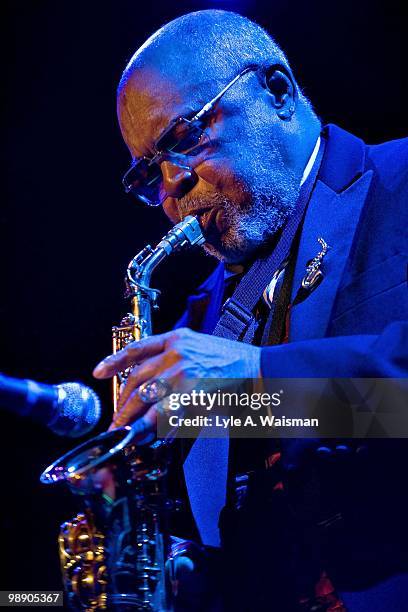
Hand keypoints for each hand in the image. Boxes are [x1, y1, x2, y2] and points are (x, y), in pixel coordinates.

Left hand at [93, 327, 260, 430]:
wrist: (260, 370)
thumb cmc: (234, 363)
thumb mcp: (201, 349)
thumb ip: (175, 364)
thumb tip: (152, 390)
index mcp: (177, 338)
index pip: (138, 348)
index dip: (114, 361)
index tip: (98, 372)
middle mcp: (176, 351)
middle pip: (137, 378)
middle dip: (123, 403)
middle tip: (117, 419)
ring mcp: (182, 370)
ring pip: (145, 396)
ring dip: (131, 417)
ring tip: (125, 430)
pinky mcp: (190, 391)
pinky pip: (164, 411)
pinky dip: (152, 425)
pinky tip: (147, 433)